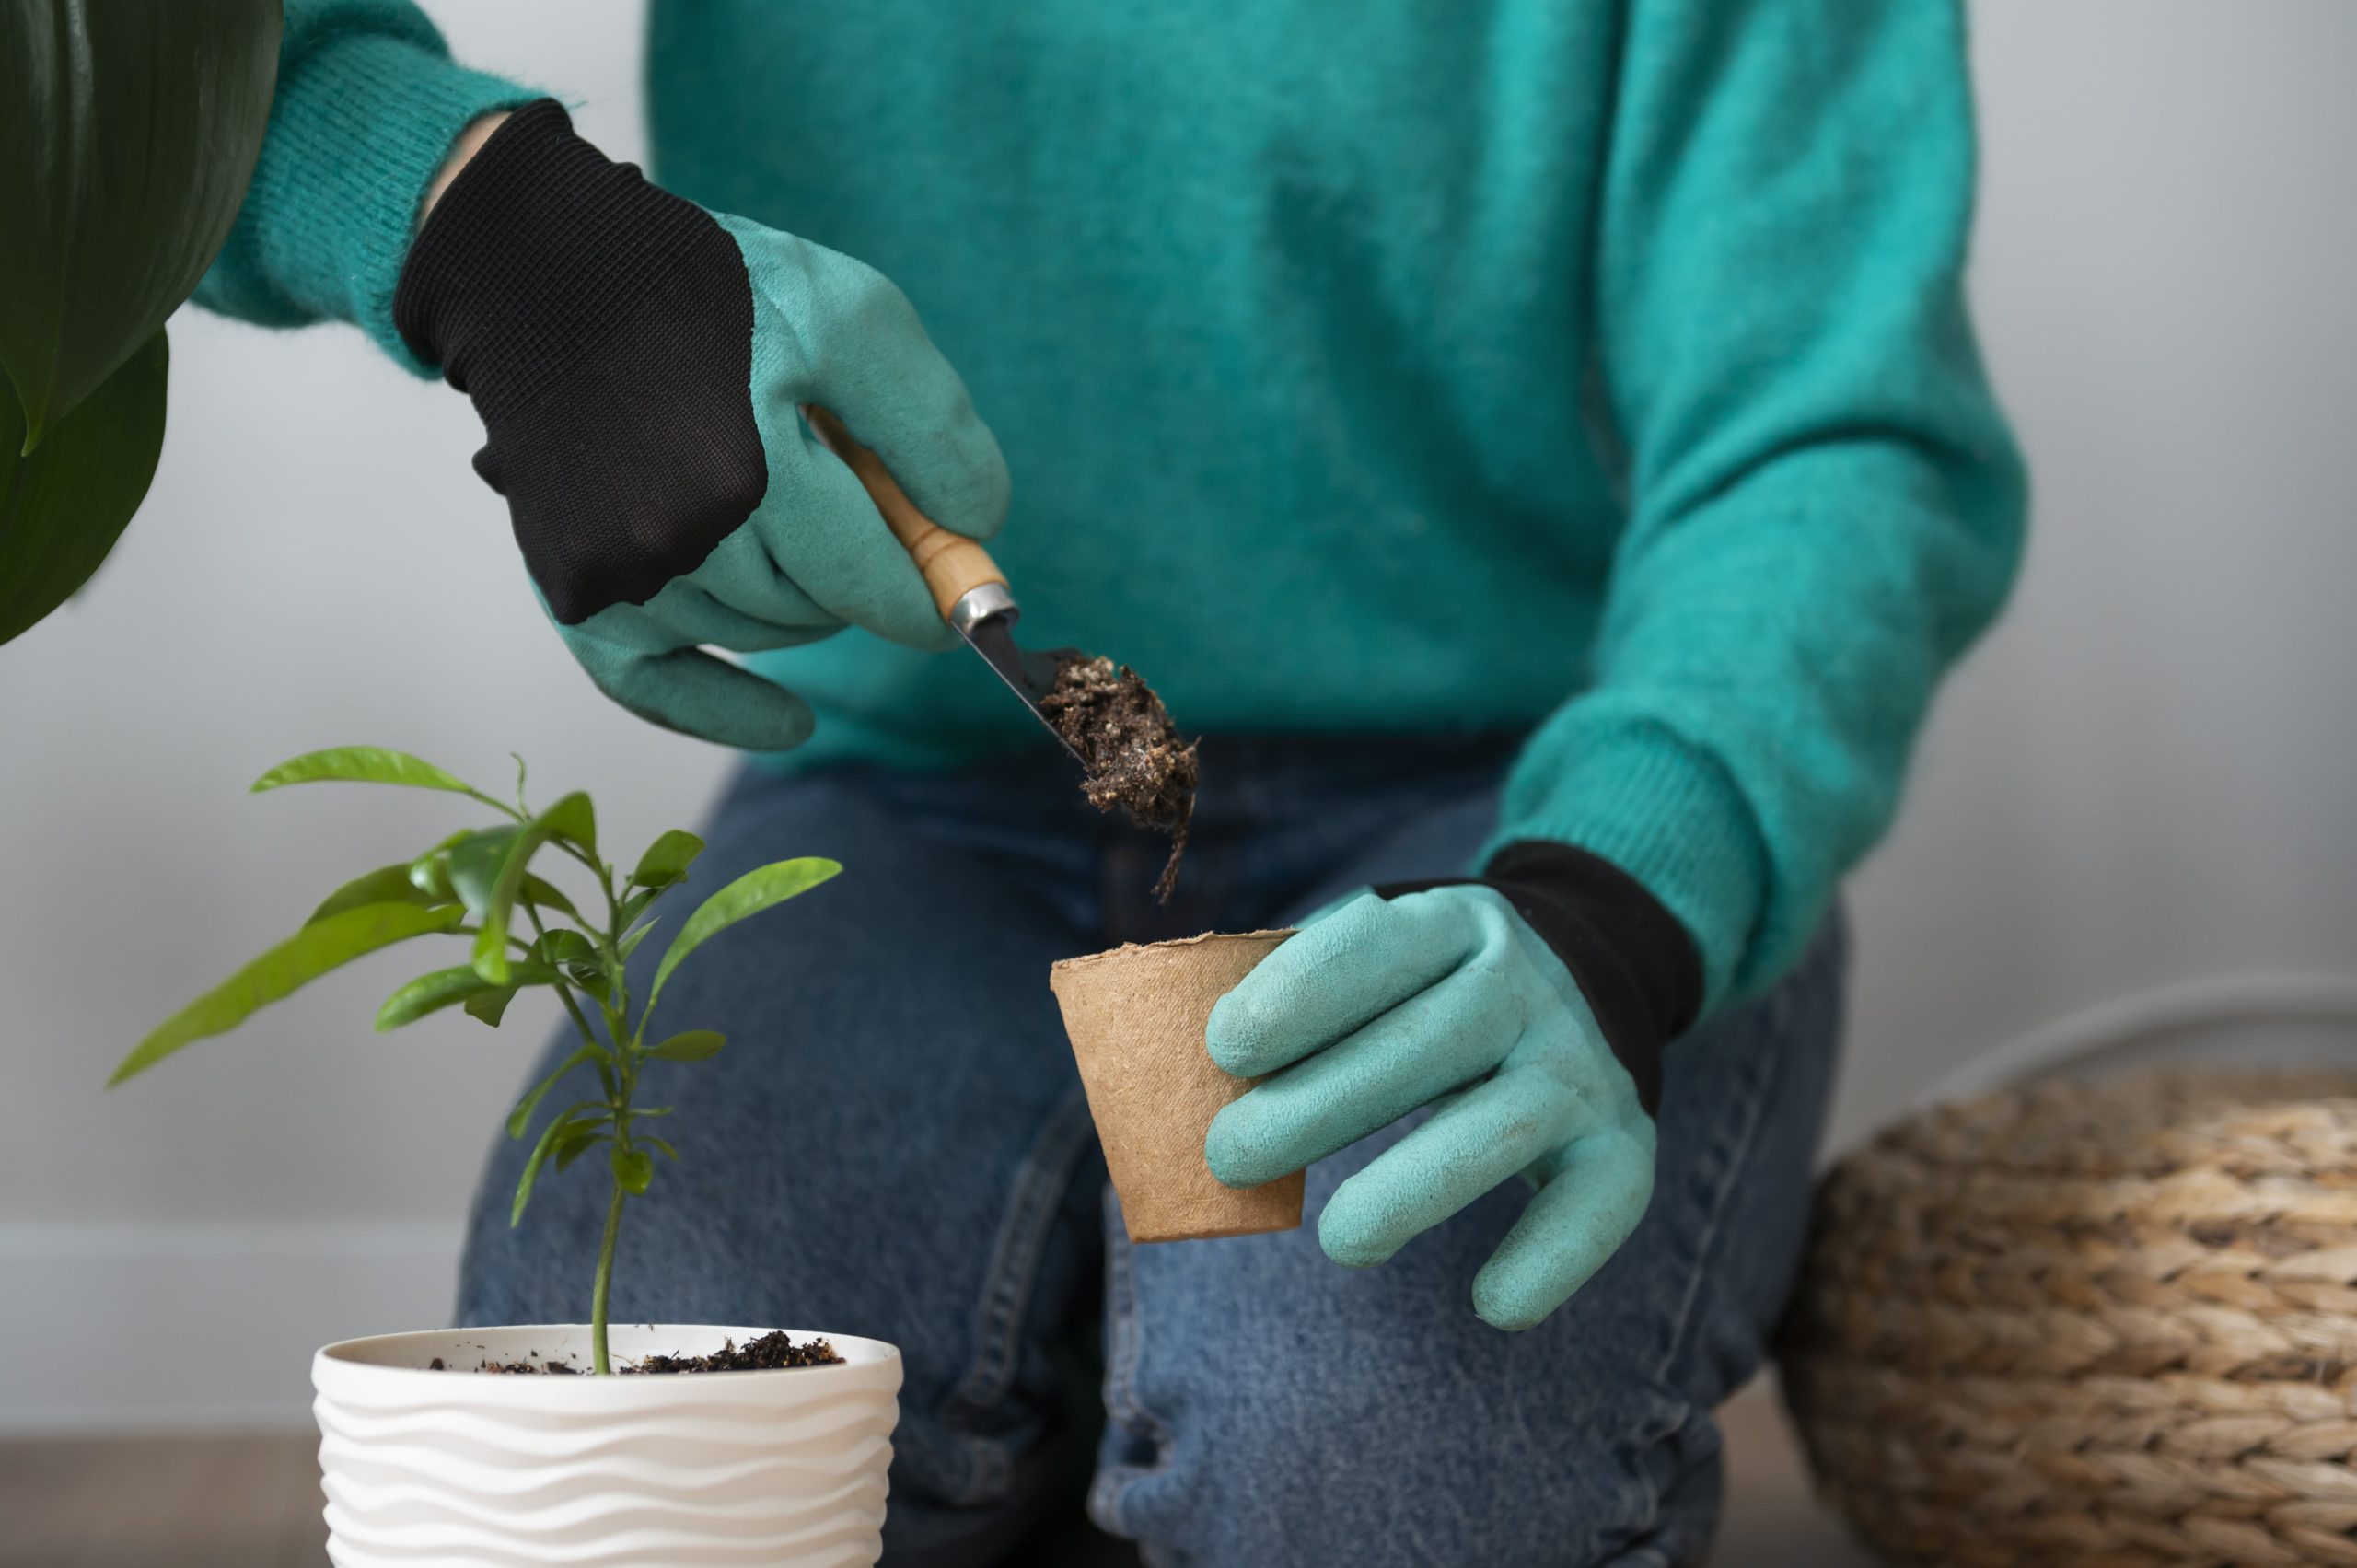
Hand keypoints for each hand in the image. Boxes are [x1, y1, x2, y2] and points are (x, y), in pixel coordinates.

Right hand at [395, 100, 1006, 749]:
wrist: (554, 274)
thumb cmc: (717, 290)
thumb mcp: (852, 316)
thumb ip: (930, 424)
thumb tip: (977, 528)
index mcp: (751, 469)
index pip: (876, 581)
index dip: (932, 593)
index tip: (965, 597)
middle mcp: (676, 537)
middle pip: (819, 611)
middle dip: (857, 576)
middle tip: (858, 514)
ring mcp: (616, 573)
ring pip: (757, 635)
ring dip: (793, 600)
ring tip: (789, 520)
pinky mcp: (572, 590)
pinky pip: (658, 689)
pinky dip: (726, 711)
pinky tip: (793, 722)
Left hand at [1203, 844, 1700, 1329]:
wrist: (1589, 979)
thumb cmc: (1425, 992)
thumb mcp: (1378, 960)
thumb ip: (1298, 1000)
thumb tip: (1193, 1075)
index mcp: (1450, 923)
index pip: (1376, 944)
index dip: (1300, 993)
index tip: (1224, 1048)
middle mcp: (1524, 985)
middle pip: (1426, 1043)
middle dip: (1318, 1104)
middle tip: (1230, 1156)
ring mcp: (1579, 1064)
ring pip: (1501, 1125)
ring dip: (1413, 1187)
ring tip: (1337, 1241)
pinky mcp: (1624, 1143)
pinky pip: (1597, 1204)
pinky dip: (1550, 1258)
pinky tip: (1491, 1304)